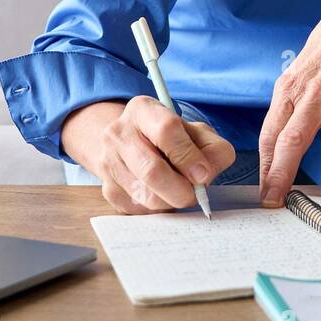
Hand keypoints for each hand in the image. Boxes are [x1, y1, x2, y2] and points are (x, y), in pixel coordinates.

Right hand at [64, 96, 236, 213]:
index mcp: (143, 110)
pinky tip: (161, 194)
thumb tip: (204, 175)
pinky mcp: (108, 189)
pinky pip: (140, 210)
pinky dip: (159, 209)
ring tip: (178, 191)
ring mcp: (108, 162)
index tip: (203, 174)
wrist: (133, 144)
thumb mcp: (197, 132)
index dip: (188, 156)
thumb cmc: (172, 139)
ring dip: (171, 201)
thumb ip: (213, 149)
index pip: (166, 131)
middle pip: (151, 170)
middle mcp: (118, 133)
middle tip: (195, 193)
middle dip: (181, 190)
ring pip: (146, 196)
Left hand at [259, 0, 320, 205]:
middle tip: (277, 201)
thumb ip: (285, 112)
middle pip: (292, 138)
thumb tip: (272, 152)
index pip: (269, 135)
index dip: (265, 166)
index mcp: (287, 92)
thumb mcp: (293, 78)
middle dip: (282, 173)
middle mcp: (312, 96)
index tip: (265, 191)